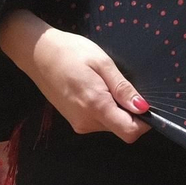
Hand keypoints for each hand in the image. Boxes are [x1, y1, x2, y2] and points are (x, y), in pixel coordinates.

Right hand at [0, 10, 148, 141]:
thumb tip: (143, 108)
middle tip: (121, 84)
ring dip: (116, 109)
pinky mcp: (73, 120)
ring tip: (104, 83)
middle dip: (129, 112)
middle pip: (121, 128)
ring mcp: (78, 123)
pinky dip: (104, 108)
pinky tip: (95, 88)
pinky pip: (98, 120)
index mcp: (96, 106)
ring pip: (110, 125)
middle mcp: (86, 122)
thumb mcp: (102, 63)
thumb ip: (122, 88)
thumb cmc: (71, 52)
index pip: (129, 132)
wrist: (38, 53)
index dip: (144, 122)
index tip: (147, 104)